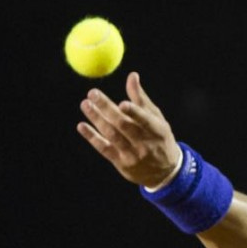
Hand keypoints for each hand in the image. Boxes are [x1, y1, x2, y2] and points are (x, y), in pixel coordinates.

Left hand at [77, 72, 180, 187]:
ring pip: (112, 135)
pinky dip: (92, 137)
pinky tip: (82, 126)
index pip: (145, 121)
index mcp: (158, 131)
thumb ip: (141, 99)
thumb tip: (132, 75)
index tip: (121, 103)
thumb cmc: (159, 138)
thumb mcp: (157, 119)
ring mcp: (133, 155)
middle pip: (123, 125)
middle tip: (93, 93)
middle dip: (107, 108)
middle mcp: (145, 144)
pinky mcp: (122, 164)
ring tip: (85, 104)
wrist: (164, 172)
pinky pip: (104, 149)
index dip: (134, 112)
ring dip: (96, 119)